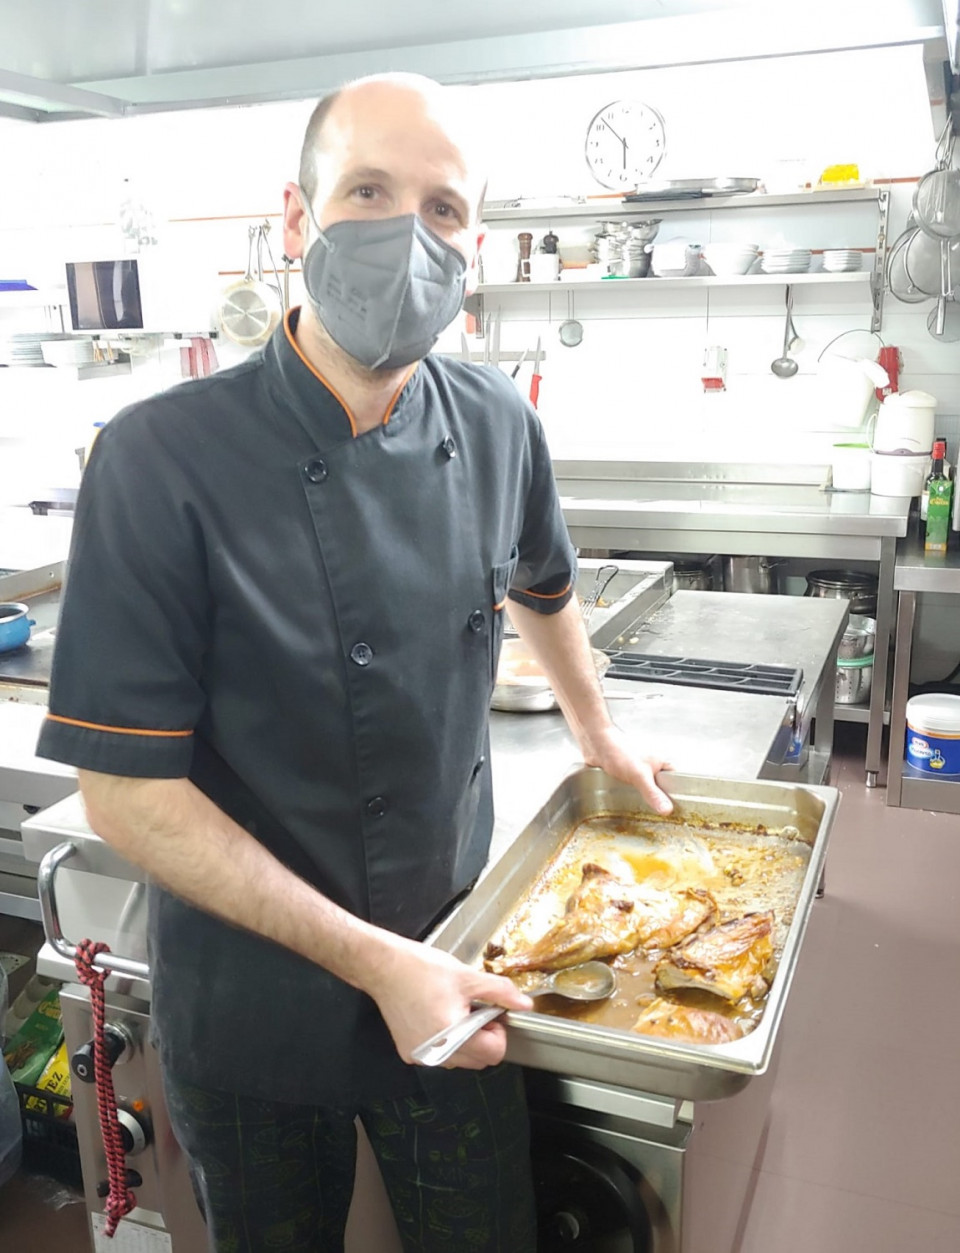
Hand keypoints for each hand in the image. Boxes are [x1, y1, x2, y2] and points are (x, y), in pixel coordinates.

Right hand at [367, 937, 533, 1069]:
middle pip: (477, 1060)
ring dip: (465, 1040)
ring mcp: (419, 1055)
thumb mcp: (467, 977)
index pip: (493, 1054)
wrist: (383, 966)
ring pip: (459, 1060)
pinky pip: (439, 1055)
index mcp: (451, 1037)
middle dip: (483, 1037)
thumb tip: (524, 1004)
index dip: (498, 1032)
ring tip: (455, 1010)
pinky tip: (438, 1015)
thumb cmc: (421, 969)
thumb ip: (500, 992)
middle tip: (474, 1009)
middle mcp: (434, 1054)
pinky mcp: (408, 1051)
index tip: (490, 1013)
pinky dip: (446, 1040)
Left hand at [580, 724, 673, 815]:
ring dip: (643, 800)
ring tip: (643, 812)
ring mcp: (640, 772)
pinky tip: (629, 803)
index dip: (677, 799)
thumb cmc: (619, 751)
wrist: (596, 743)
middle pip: (662, 791)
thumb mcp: (639, 776)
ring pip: (647, 792)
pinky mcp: (627, 776)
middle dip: (658, 802)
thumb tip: (667, 810)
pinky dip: (632, 797)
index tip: (676, 813)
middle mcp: (654, 767)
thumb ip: (653, 793)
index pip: (678, 784)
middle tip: (659, 817)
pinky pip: (633, 791)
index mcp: (663, 763)